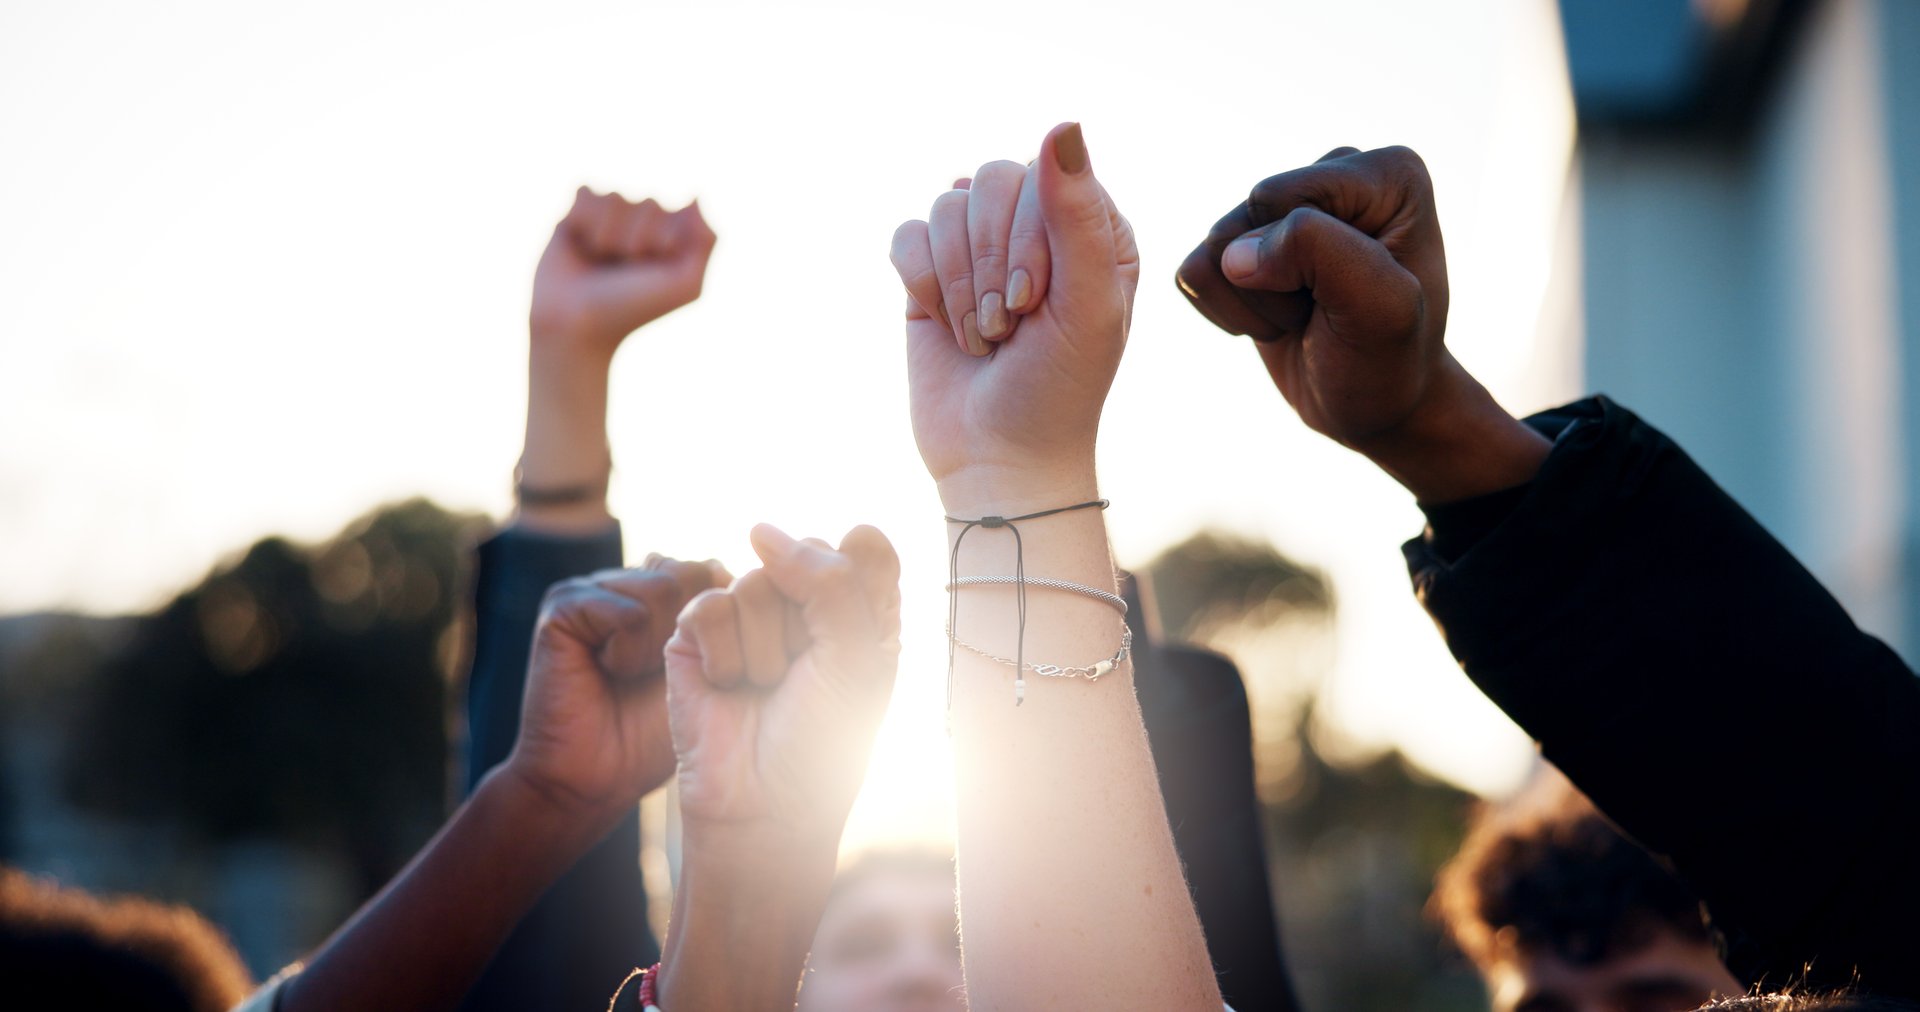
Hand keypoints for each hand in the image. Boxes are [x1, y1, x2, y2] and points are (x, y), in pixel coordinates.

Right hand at [504, 556, 727, 830]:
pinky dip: (629, 653)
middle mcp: (628, 580)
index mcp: (662, 589)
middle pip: (694, 570)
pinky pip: (629, 614)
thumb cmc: (656, 734)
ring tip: (631, 674)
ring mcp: (593, 586)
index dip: (724, 622)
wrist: (596, 777)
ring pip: (664, 588)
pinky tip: (608, 672)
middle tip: (660, 675)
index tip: (708, 671)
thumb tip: (737, 571)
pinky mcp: (563, 605)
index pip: (716, 568)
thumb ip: (725, 621)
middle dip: (692, 631)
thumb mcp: (708, 673)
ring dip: (657, 647)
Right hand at [529, 188, 716, 355]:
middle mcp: (642, 225)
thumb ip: (705, 241)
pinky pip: (586, 191)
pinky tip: (579, 243)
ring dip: (608, 234)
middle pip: (650, 203)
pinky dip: (583, 220)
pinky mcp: (576, 214)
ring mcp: (609, 218)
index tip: (654, 273)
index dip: (666, 242)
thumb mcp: (684, 286)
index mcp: (672, 240)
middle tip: (623, 271)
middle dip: (637, 240)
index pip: (683, 213)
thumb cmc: (631, 309)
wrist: (575, 325)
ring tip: (600, 260)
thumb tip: (695, 197)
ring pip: (616, 197)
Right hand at [665, 525, 900, 842]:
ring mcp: (751, 614)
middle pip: (807, 555)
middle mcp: (809, 603)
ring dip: (765, 648)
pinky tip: (728, 686)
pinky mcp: (698, 633)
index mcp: (864, 606)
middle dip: (808, 624)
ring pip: (756, 580)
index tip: (852, 644)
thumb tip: (760, 531)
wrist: (763, 806)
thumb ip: (830, 579)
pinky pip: (710, 604)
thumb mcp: (857, 657)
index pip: (865, 545)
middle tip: (804, 677)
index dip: (856, 586)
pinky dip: (724, 653)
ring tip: (765, 689)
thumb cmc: (823, 740)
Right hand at [889, 123, 1137, 511]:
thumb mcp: (1087, 306)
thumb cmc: (1058, 388)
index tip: (1032, 303)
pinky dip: (922, 284)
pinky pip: (907, 235)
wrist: (998, 458)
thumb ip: (1079, 216)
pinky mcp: (930, 274)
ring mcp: (981, 247)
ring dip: (958, 283)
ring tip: (984, 336)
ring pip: (945, 205)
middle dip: (989, 261)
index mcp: (1093, 227)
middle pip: (989, 179)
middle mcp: (1037, 227)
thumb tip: (1062, 125)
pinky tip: (944, 325)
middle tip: (1006, 325)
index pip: (1045, 174)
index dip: (1026, 237)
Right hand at [1174, 146, 1546, 500]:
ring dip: (1251, 302)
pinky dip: (1225, 311)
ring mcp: (1289, 206)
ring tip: (1302, 318)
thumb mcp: (1380, 311)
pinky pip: (1194, 270)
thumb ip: (1321, 252)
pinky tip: (1273, 321)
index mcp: (1386, 173)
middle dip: (1272, 283)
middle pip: (1246, 217)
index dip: (1297, 262)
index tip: (1350, 300)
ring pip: (1214, 244)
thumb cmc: (1387, 361)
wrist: (1371, 406)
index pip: (1282, 197)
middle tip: (1323, 313)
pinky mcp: (1247, 242)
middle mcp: (1337, 172)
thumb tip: (1233, 253)